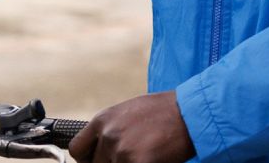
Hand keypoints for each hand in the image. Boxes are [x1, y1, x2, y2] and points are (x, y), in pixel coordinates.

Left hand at [68, 91, 194, 162]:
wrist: (191, 112)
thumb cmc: (165, 111)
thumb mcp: (129, 112)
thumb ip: (111, 129)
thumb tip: (101, 148)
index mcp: (103, 119)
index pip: (77, 149)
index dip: (86, 158)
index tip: (95, 161)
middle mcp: (108, 135)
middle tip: (130, 156)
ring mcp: (122, 151)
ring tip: (145, 154)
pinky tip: (154, 159)